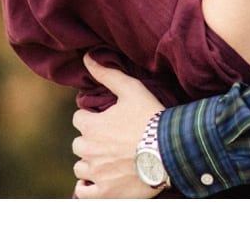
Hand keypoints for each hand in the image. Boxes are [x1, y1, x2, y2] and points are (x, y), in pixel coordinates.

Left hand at [71, 54, 166, 198]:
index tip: (104, 120)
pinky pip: (83, 193)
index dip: (91, 118)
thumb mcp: (132, 90)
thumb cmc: (151, 118)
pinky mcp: (105, 193)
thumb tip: (87, 57)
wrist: (171, 151)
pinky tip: (96, 181)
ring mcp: (96, 174)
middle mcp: (89, 150)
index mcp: (92, 126)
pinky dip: (87, 188)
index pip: (79, 119)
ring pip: (80, 167)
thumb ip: (108, 74)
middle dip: (90, 140)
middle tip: (108, 140)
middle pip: (78, 144)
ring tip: (106, 160)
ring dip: (89, 163)